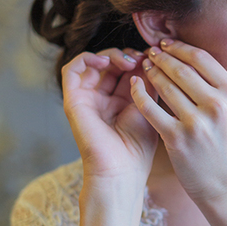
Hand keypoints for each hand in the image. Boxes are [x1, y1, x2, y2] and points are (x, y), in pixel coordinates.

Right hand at [62, 48, 158, 180]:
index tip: (154, 59)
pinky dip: (87, 58)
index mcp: (120, 102)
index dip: (139, 60)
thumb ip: (147, 84)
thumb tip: (149, 57)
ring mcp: (87, 99)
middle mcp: (102, 99)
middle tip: (142, 58)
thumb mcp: (148, 108)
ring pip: (92, 63)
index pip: (126, 70)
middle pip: (110, 64)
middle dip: (127, 55)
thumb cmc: (138, 148)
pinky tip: (106, 62)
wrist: (121, 170)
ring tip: (128, 61)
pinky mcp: (73, 101)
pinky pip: (72, 70)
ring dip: (111, 55)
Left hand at [129, 40, 226, 202]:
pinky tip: (134, 86)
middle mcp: (217, 105)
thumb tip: (189, 56)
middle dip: (161, 57)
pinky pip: (150, 108)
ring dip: (150, 72)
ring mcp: (196, 122)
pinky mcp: (177, 138)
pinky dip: (139, 94)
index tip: (166, 44)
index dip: (179, 47)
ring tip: (143, 66)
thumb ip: (216, 86)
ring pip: (165, 86)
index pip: (201, 58)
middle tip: (150, 52)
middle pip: (181, 69)